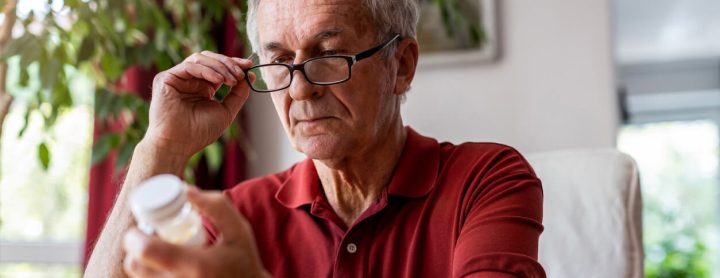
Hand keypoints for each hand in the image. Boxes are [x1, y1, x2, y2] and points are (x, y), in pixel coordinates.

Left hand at [122, 187, 268, 277]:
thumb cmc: (243, 260)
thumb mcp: (238, 229)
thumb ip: (216, 206)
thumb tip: (185, 189)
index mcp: (196, 265)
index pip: (145, 251)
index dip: (134, 236)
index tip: (141, 226)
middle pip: (134, 265)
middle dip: (134, 248)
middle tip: (149, 236)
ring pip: (138, 277)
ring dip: (142, 262)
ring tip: (158, 251)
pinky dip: (150, 273)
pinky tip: (165, 265)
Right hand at [144, 51, 255, 158]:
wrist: (178, 144)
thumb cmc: (199, 132)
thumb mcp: (226, 111)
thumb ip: (238, 93)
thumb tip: (250, 75)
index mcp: (202, 87)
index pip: (218, 67)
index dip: (233, 63)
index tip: (248, 65)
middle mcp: (189, 80)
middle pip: (209, 59)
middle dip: (228, 63)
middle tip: (241, 72)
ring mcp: (177, 78)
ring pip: (200, 59)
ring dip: (220, 67)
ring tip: (231, 80)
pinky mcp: (165, 78)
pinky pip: (189, 66)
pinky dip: (207, 70)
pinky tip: (219, 80)